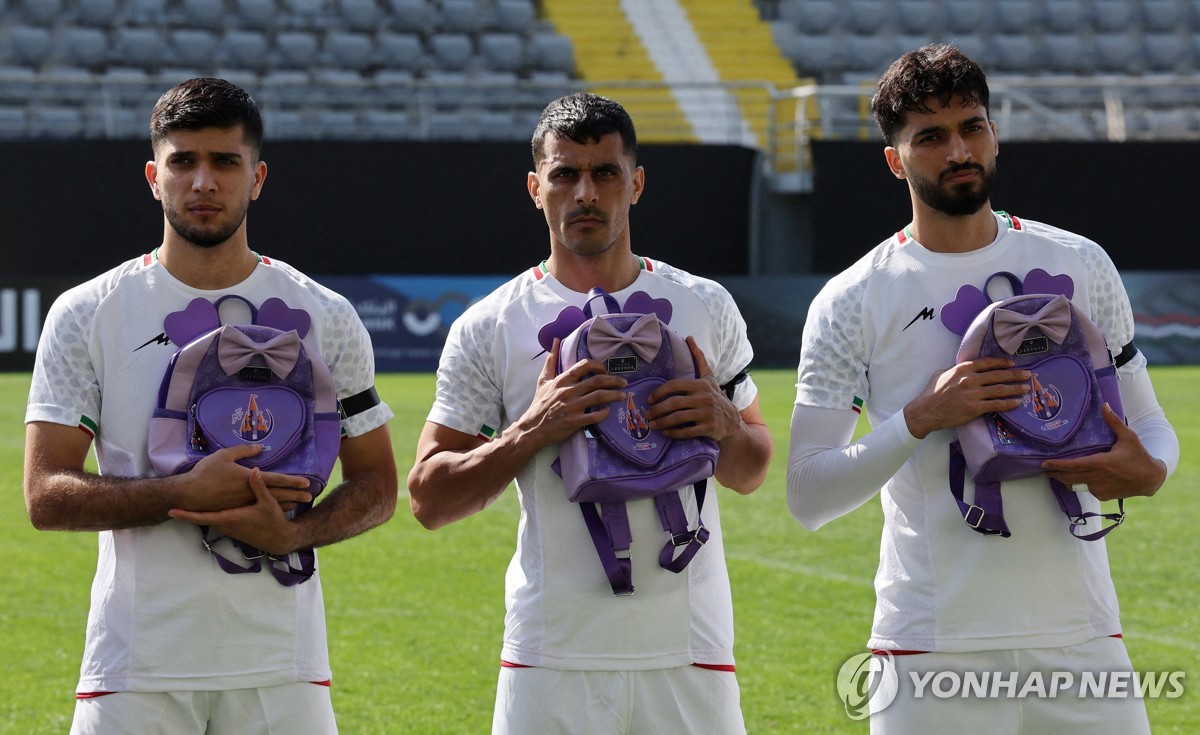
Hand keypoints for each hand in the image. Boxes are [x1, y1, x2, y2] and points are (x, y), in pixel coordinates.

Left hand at [169, 467, 302, 555]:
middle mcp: (225, 525)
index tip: (171, 511)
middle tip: (175, 502)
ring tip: (188, 501)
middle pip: (202, 517)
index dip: (186, 515)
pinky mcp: (231, 529)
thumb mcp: (267, 503)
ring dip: (200, 511)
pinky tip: (210, 504)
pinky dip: (209, 513)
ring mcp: (227, 529)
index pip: (202, 517)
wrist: (278, 539)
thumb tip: (253, 470)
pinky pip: (216, 520)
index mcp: (230, 518)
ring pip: (209, 518)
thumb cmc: (272, 521)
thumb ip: (258, 486)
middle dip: (190, 510)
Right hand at [178, 443, 312, 512]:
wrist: (190, 495)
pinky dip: (271, 508)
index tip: (306, 482)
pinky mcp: (238, 509)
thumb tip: (260, 448)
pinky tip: (279, 509)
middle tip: (310, 496)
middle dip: (295, 494)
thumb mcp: (224, 455)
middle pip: (278, 494)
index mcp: (249, 478)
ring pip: (269, 503)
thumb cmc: (206, 473)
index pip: (276, 479)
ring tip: (299, 503)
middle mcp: (250, 493)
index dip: (292, 480)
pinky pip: (259, 509)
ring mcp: (245, 503)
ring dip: (286, 503)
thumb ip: (243, 451)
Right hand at [512, 339, 628, 446]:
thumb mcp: (543, 380)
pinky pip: (594, 416)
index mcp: (562, 380)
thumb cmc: (539, 404)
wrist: (532, 428)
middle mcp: (568, 391)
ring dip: (614, 395)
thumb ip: (551, 361)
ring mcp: (572, 407)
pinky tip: (608, 411)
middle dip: (614, 381)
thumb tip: (556, 341)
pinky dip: (604, 413)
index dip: (599, 366)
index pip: (584, 365)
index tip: (606, 371)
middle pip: (597, 381)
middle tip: (624, 383)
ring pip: (599, 397)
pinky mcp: (574, 422)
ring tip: (622, 396)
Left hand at [645, 337, 741, 441]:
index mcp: (701, 384)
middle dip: (657, 409)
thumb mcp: (709, 377)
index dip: (659, 392)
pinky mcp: (709, 428)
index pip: (674, 385)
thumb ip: (699, 359)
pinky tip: (667, 433)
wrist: (733, 422)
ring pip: (678, 418)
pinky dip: (674, 433)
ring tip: (653, 425)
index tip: (649, 399)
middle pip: (674, 403)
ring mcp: (707, 414)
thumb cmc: (716, 397)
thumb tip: (689, 337)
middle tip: (647, 414)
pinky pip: (687, 431)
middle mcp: (704, 398)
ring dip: (662, 422)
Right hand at [904, 357, 1030, 438]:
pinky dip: (1009, 403)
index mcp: (963, 369)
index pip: (988, 363)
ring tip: (1025, 388)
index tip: (1012, 364)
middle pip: (998, 375)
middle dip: (1015, 375)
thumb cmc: (932, 392)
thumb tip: (966, 368)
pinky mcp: (975, 408)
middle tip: (1027, 375)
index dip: (1003, 363)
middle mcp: (970, 380)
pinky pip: (997, 405)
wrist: (926, 411)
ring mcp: (974, 394)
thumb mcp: (942, 374)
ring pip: (1000, 390)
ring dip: (1016, 388)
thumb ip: (956, 370)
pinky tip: (1017, 402)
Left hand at [1041, 403, 1167, 500]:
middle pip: (1069, 478)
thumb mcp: (1129, 437)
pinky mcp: (1103, 496)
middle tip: (1042, 469)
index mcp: (1103, 463)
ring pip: (1076, 485)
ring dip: (1064, 480)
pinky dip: (1080, 484)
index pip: (1074, 465)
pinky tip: (1076, 478)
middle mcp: (1099, 478)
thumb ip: (1114, 422)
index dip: (1057, 465)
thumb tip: (1105, 405)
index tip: (1043, 463)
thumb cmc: (1139, 456)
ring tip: (1054, 473)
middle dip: (1054, 474)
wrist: (1151, 479)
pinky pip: (1086, 489)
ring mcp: (1100, 489)